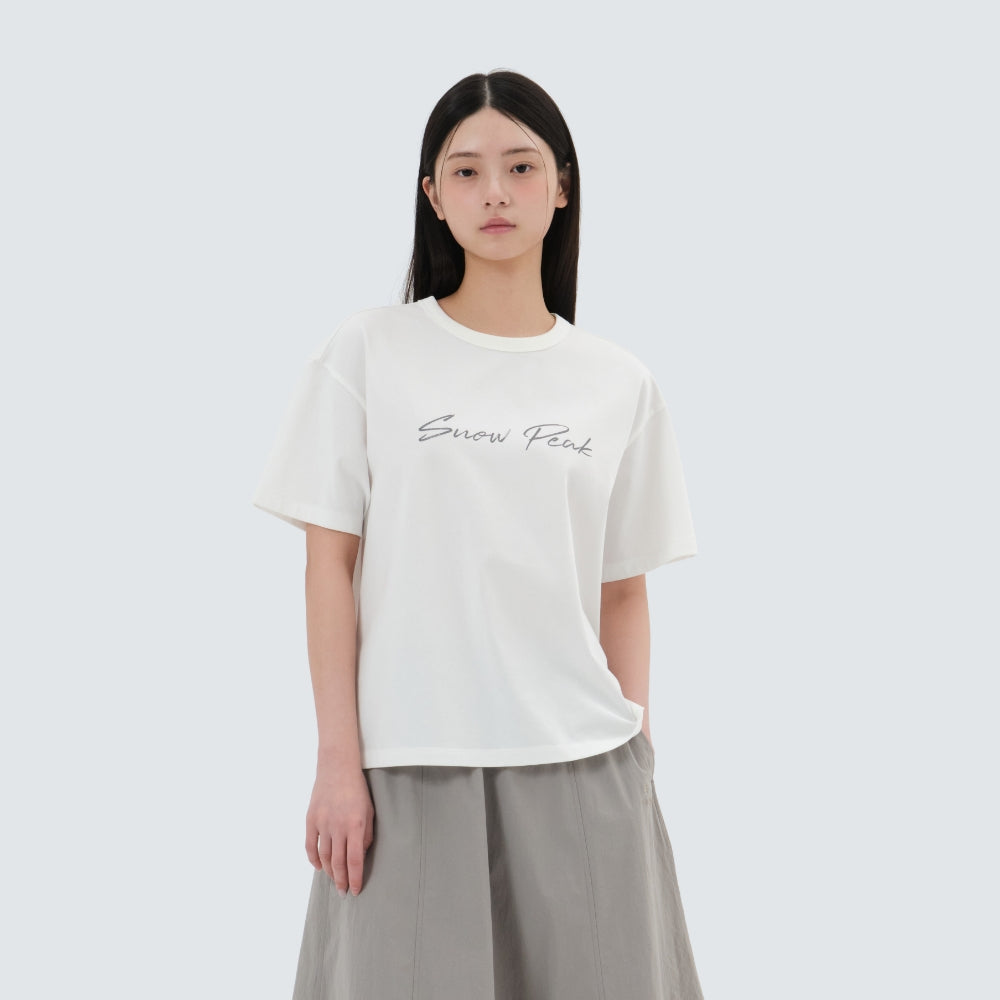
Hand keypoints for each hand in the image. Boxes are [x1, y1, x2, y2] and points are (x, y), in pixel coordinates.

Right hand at [305, 765, 374, 896]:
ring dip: (329, 872)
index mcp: (355, 824)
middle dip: (341, 880)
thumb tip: (359, 856)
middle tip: (343, 892)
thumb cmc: (357, 789)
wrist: (337, 767)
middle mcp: (338, 826)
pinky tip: (319, 867)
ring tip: (334, 880)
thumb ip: (365, 835)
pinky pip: (310, 845)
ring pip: (324, 856)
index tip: (355, 890)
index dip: (355, 878)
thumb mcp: (369, 811)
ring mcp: (322, 823)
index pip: (355, 860)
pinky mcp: (310, 819)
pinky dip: (313, 859)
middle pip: (338, 862)